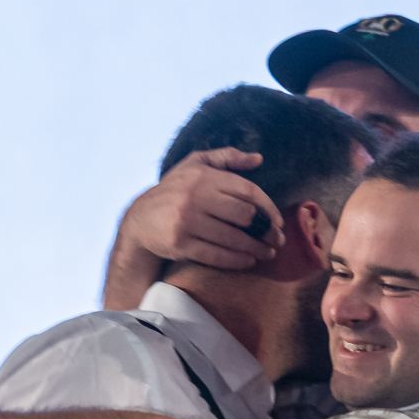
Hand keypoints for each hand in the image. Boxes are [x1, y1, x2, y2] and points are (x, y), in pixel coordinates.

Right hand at [119, 146, 283, 266]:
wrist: (139, 220)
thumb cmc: (173, 190)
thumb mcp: (195, 165)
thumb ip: (226, 158)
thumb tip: (258, 159)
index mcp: (204, 177)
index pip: (248, 192)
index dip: (268, 208)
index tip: (279, 222)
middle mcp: (196, 197)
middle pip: (244, 216)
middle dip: (266, 231)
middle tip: (276, 241)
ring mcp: (187, 222)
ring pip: (232, 238)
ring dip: (255, 249)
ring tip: (267, 254)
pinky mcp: (180, 244)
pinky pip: (215, 255)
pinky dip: (235, 260)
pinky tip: (248, 261)